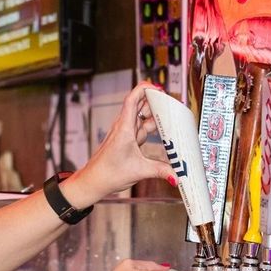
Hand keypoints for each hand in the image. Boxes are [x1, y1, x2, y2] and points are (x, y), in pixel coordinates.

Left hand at [59, 83, 174, 207]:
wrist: (93, 182)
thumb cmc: (108, 173)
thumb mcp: (140, 171)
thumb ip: (161, 170)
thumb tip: (176, 175)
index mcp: (124, 128)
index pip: (133, 98)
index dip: (146, 89)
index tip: (159, 89)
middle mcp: (123, 127)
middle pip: (140, 104)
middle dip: (155, 102)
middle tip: (171, 106)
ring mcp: (124, 133)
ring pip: (141, 116)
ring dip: (153, 115)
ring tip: (169, 117)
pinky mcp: (126, 140)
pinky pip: (140, 128)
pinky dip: (150, 127)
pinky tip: (159, 131)